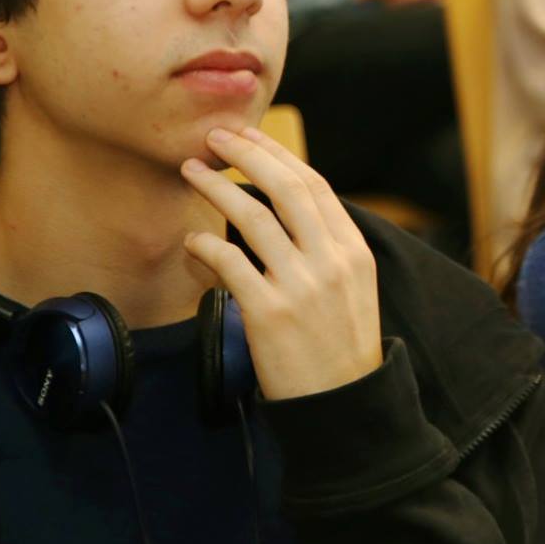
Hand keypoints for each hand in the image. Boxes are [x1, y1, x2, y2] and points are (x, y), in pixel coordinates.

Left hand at [179, 124, 383, 400]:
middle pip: (286, 189)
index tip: (250, 137)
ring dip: (217, 187)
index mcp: (353, 251)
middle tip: (215, 137)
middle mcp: (331, 260)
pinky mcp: (268, 313)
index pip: (314, 186)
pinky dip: (206, 245)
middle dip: (247, 154)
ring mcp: (301, 286)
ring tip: (191, 172)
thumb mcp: (353, 289)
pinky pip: (229, 264)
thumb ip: (327, 249)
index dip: (278, 155)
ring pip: (254, 218)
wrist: (344, 406)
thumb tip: (286, 212)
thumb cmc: (341, 347)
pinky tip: (192, 239)